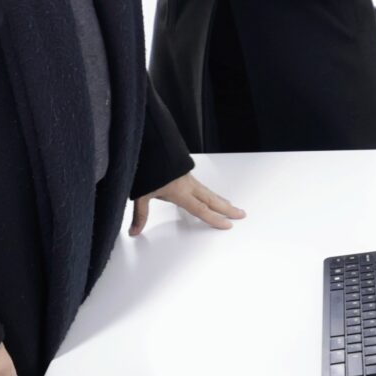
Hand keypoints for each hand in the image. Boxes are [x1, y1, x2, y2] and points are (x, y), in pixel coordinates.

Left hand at [129, 173, 244, 234]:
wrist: (148, 144)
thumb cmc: (146, 167)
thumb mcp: (140, 194)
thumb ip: (140, 214)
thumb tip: (134, 231)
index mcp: (179, 191)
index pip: (201, 209)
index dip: (215, 219)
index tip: (228, 225)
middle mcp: (187, 184)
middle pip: (212, 199)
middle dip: (227, 208)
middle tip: (241, 214)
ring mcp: (188, 178)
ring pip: (209, 191)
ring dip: (221, 200)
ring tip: (231, 206)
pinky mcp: (185, 173)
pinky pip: (202, 186)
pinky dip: (211, 193)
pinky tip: (212, 195)